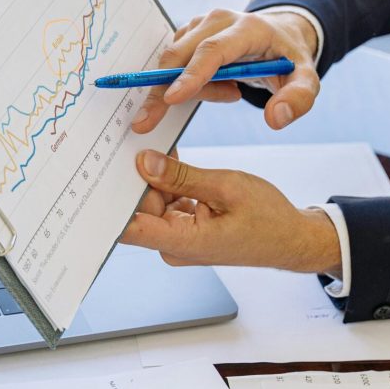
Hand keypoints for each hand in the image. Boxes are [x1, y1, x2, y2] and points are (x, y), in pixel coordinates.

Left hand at [121, 150, 340, 272]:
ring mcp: (179, 239)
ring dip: (156, 179)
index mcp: (184, 242)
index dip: (110, 203)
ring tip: (160, 150)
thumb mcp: (226, 186)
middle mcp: (175, 246)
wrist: (290, 239)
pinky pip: (166, 204)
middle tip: (136, 143)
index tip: (99, 176)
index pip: (129, 228)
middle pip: (139, 209)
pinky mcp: (184, 230)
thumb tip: (145, 162)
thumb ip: (182, 176)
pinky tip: (174, 163)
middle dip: (138, 178)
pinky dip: (169, 185)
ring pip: (152, 203)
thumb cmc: (268, 219)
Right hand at [131, 9, 319, 133]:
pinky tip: (220, 87)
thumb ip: (298, 99)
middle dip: (160, 90)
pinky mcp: (189, 33)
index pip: (212, 51)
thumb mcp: (306, 80)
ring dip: (191, 89)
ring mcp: (199, 24)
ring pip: (175, 62)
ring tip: (230, 93)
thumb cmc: (289, 60)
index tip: (170, 99)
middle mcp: (218, 20)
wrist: (279, 36)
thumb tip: (275, 118)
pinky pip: (175, 64)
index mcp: (247, 28)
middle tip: (146, 122)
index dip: (190, 75)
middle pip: (180, 55)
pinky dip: (189, 84)